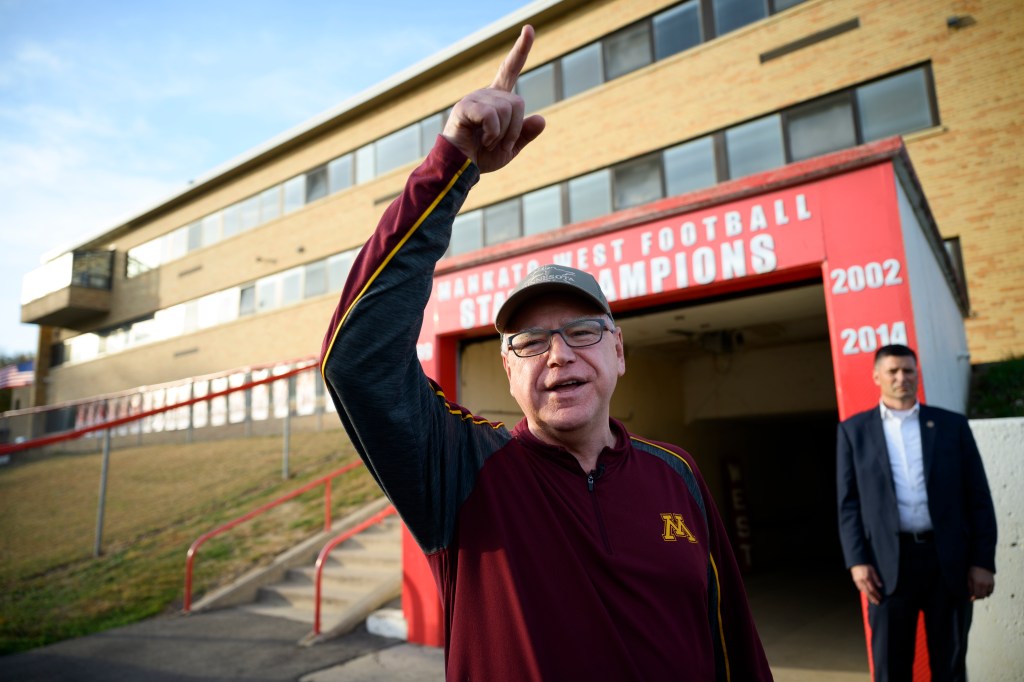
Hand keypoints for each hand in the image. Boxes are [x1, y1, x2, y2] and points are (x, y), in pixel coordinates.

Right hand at [441, 25, 545, 172]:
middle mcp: (486, 94)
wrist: (461, 168)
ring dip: (503, 134)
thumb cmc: (482, 157)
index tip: (528, 28)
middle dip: (515, 129)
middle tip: (499, 143)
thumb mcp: (510, 147)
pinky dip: (493, 134)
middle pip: (518, 103)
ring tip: (488, 142)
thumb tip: (541, 119)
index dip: (521, 49)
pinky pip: (492, 116)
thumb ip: (525, 134)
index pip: (510, 69)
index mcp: (497, 99)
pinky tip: (482, 140)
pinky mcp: (465, 107)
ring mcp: (475, 98)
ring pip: (507, 110)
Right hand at [850, 564, 882, 604]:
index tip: (880, 598)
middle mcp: (862, 581)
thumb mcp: (873, 570)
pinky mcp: (855, 581)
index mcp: (867, 578)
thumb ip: (876, 578)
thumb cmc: (865, 565)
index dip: (876, 594)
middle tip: (877, 602)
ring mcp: (858, 581)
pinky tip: (866, 595)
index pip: (872, 589)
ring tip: (872, 601)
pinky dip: (863, 593)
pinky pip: (860, 588)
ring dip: (868, 597)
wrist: (856, 561)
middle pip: (868, 592)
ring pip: (863, 591)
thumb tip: (880, 586)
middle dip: (873, 598)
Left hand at [968, 566, 994, 600]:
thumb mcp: (969, 578)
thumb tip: (971, 598)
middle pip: (983, 596)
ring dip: (983, 594)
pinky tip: (983, 589)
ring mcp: (990, 584)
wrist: (981, 563)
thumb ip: (970, 588)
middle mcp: (985, 584)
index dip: (974, 598)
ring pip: (987, 594)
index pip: (977, 595)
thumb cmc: (973, 571)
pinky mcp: (993, 583)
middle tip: (974, 596)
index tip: (971, 598)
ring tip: (978, 591)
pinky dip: (987, 592)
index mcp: (978, 583)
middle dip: (978, 597)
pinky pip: (991, 591)